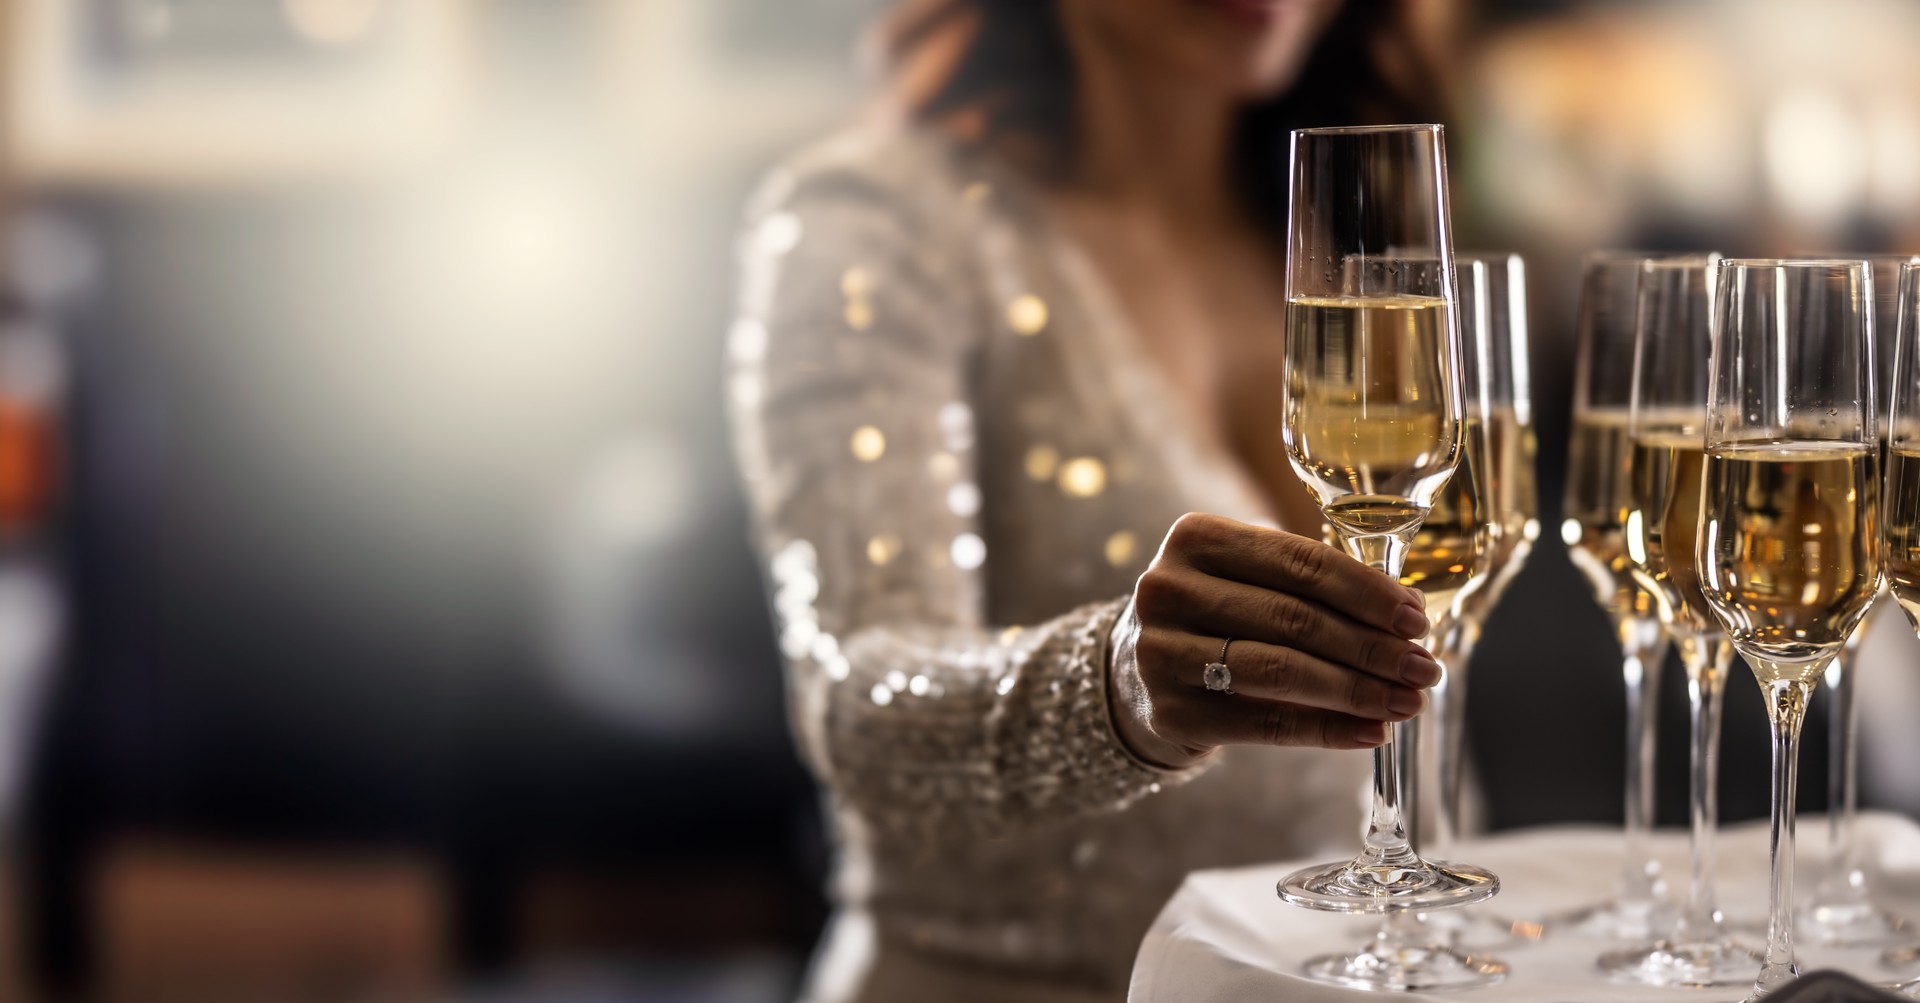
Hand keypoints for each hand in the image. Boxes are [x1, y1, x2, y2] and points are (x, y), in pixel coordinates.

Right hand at [1108, 512, 1440, 769]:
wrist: (1136, 671)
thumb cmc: (1215, 616)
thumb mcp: (1246, 578)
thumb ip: (1311, 586)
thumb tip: (1406, 617)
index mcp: (1196, 537)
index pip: (1300, 562)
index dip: (1367, 592)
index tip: (1416, 619)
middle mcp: (1168, 589)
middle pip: (1295, 619)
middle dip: (1372, 648)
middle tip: (1423, 669)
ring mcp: (1162, 652)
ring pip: (1281, 672)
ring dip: (1356, 691)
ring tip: (1405, 703)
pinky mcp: (1169, 711)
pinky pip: (1264, 724)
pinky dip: (1325, 730)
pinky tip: (1369, 732)